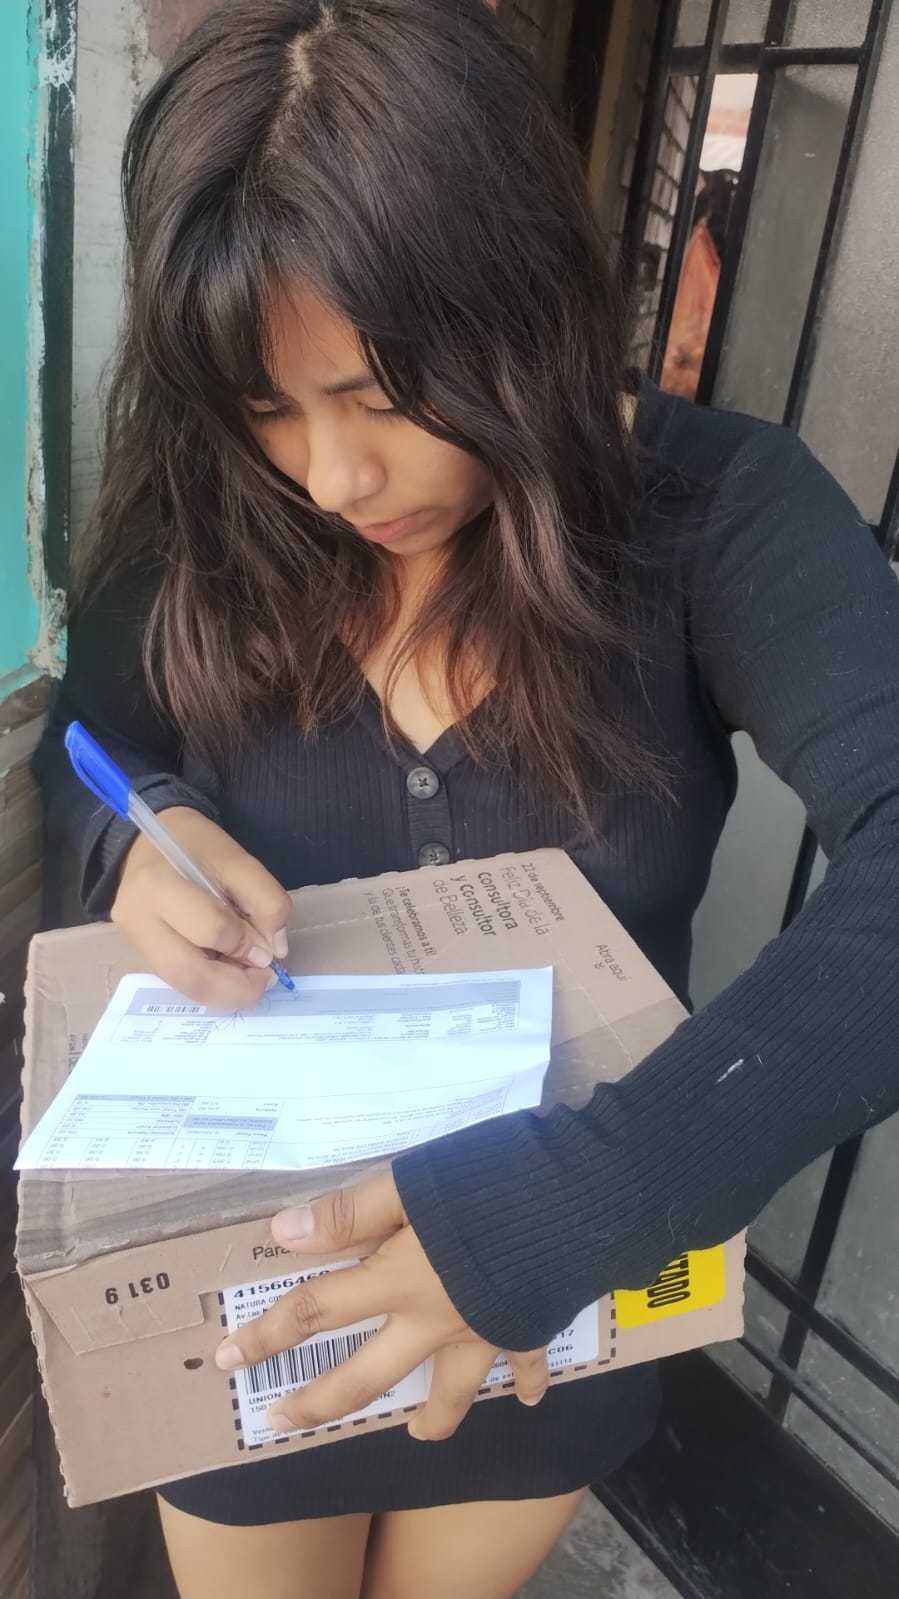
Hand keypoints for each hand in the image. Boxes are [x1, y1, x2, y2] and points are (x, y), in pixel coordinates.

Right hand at [111, 806, 291, 1008]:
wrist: (145, 844)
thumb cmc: (194, 846)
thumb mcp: (237, 859)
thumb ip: (265, 900)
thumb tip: (275, 951)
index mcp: (159, 886)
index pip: (212, 930)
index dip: (249, 944)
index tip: (270, 945)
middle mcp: (138, 922)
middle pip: (191, 975)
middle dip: (237, 988)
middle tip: (266, 980)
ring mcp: (136, 944)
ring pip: (184, 987)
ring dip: (225, 992)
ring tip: (251, 979)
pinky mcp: (142, 957)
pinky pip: (180, 982)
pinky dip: (212, 984)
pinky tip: (229, 971)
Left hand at [214, 1171, 550, 1439]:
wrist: (580, 1196)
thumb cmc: (491, 1178)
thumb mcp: (411, 1180)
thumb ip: (350, 1211)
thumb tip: (283, 1232)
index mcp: (396, 1280)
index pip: (315, 1311)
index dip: (266, 1333)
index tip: (227, 1358)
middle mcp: (432, 1319)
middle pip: (366, 1375)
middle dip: (319, 1402)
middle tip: (283, 1421)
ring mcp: (482, 1331)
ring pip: (450, 1392)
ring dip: (432, 1419)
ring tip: (418, 1436)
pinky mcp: (529, 1325)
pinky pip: (526, 1366)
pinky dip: (527, 1383)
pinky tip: (529, 1397)